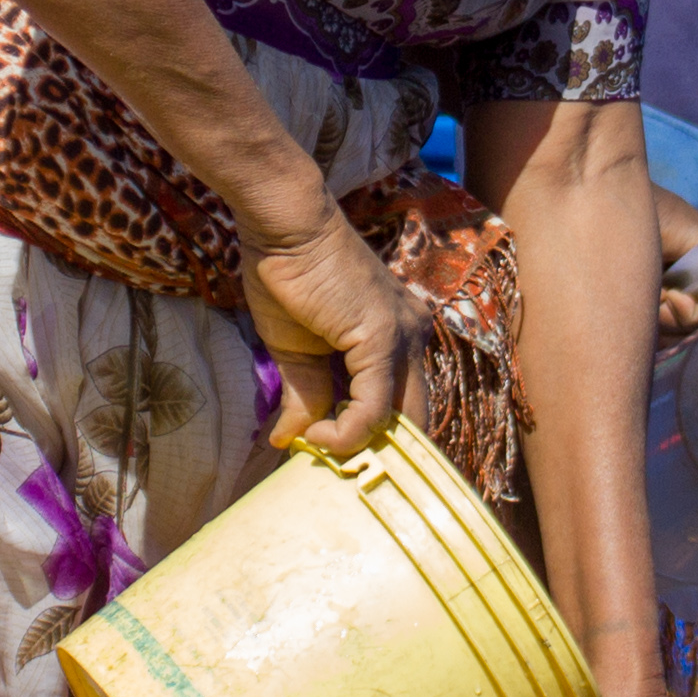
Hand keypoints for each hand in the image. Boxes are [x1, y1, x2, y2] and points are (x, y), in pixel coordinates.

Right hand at [241, 205, 428, 456]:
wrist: (283, 226)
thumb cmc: (286, 275)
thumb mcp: (296, 349)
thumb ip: (308, 394)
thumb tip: (294, 441)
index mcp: (397, 336)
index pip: (404, 404)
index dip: (376, 438)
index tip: (334, 455)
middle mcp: (413, 337)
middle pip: (414, 419)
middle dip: (380, 453)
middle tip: (336, 470)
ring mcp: (404, 337)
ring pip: (400, 420)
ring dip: (362, 449)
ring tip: (321, 454)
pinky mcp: (383, 339)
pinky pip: (374, 408)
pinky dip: (347, 433)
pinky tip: (316, 435)